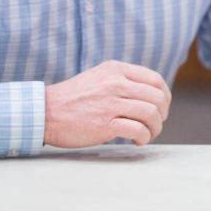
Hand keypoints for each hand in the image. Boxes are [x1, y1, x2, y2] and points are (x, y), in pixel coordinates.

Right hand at [44, 60, 171, 147]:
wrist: (45, 112)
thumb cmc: (73, 98)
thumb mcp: (99, 76)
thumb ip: (122, 80)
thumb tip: (149, 93)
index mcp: (116, 69)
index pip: (155, 79)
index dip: (164, 96)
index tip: (162, 108)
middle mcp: (116, 83)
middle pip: (157, 97)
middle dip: (162, 114)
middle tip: (156, 124)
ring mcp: (111, 103)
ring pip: (151, 113)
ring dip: (155, 128)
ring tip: (148, 135)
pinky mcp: (105, 124)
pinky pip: (138, 130)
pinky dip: (144, 137)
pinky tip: (138, 141)